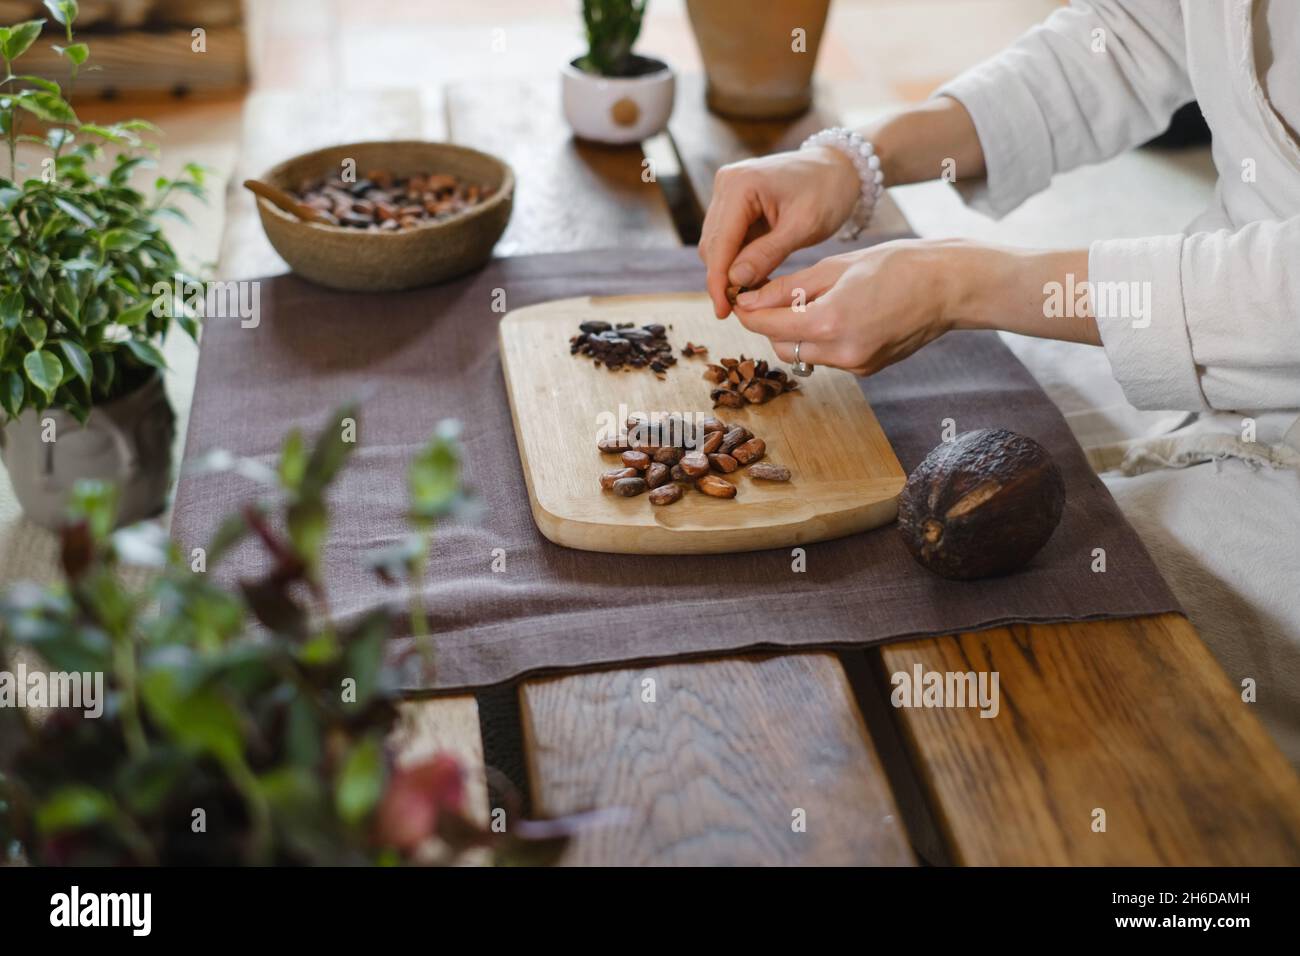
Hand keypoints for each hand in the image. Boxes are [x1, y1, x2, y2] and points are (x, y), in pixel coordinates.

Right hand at [698, 147, 860, 317]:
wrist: (839, 168)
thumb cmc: (827, 192)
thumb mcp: (803, 227)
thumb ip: (767, 254)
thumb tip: (734, 281)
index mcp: (741, 184)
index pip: (720, 242)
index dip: (718, 281)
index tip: (722, 312)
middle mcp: (727, 183)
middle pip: (712, 244)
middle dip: (723, 278)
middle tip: (741, 309)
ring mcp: (728, 190)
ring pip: (717, 244)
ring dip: (730, 271)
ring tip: (753, 293)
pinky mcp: (734, 200)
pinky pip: (728, 237)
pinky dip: (738, 259)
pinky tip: (754, 276)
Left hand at [731, 240, 953, 375]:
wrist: (948, 286)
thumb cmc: (896, 265)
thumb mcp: (835, 267)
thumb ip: (787, 288)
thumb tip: (748, 301)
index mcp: (830, 322)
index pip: (768, 326)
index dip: (748, 313)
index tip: (740, 298)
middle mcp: (842, 352)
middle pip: (781, 347)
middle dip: (772, 324)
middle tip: (774, 295)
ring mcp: (856, 365)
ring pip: (803, 355)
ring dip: (796, 333)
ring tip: (811, 301)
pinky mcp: (866, 369)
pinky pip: (828, 357)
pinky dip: (821, 339)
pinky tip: (839, 313)